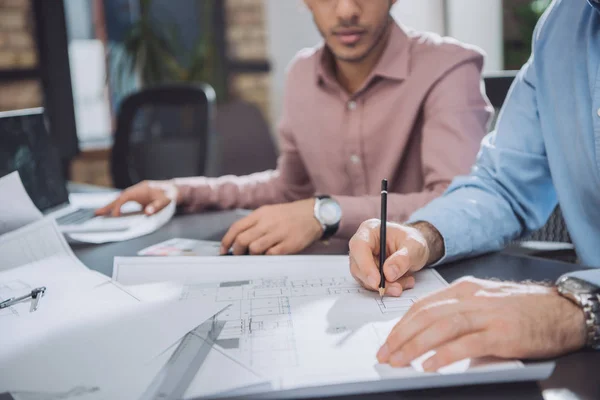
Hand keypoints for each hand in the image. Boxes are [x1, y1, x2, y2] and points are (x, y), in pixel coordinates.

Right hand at [95, 180, 179, 216]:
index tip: (115, 215)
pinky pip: (125, 203)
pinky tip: (113, 214)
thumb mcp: (165, 200)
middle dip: (108, 206)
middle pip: (119, 198)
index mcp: (140, 189)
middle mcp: (136, 191)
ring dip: (111, 207)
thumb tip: (148, 212)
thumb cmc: (169, 194)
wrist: (173, 189)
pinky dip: (118, 208)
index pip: (125, 197)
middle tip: (97, 213)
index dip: (118, 206)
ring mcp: (136, 194)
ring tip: (100, 214)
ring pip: (120, 200)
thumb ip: (157, 206)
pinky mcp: (137, 199)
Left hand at [220, 199, 322, 255]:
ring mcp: (278, 234)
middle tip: (239, 256)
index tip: (223, 250)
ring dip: (251, 256)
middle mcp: (267, 223)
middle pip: (242, 240)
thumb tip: (236, 242)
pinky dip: (266, 258)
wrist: (312, 214)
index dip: (226, 241)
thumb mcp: (269, 213)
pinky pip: (270, 255)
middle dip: (237, 252)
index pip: (236, 228)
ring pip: (254, 249)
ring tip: (256, 256)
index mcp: (260, 214)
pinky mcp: (289, 244)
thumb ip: (253, 224)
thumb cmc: (288, 216)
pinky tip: (269, 256)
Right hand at [348, 220, 439, 296]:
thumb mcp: (414, 246)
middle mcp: (361, 245)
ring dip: (385, 286)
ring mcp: (362, 259)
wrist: (414, 249)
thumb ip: (402, 258)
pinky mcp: (367, 272)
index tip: (377, 281)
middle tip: (396, 288)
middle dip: (377, 281)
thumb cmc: (412, 242)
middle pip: (358, 266)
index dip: (365, 265)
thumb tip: (388, 273)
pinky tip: (402, 283)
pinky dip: (388, 287)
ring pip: (365, 279)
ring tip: (406, 282)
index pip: (359, 247)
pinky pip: (372, 284)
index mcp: (369, 230)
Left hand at [377, 277, 586, 371]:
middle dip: (401, 336)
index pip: (423, 305)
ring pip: (440, 327)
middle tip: (385, 353)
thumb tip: (428, 334)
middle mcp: (471, 298)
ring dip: (414, 345)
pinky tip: (430, 365)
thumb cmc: (523, 309)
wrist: (562, 311)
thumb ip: (459, 311)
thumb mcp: (484, 301)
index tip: (388, 339)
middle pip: (426, 315)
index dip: (402, 323)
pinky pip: (466, 344)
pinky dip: (444, 355)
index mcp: (464, 289)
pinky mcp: (501, 333)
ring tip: (398, 361)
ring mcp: (487, 314)